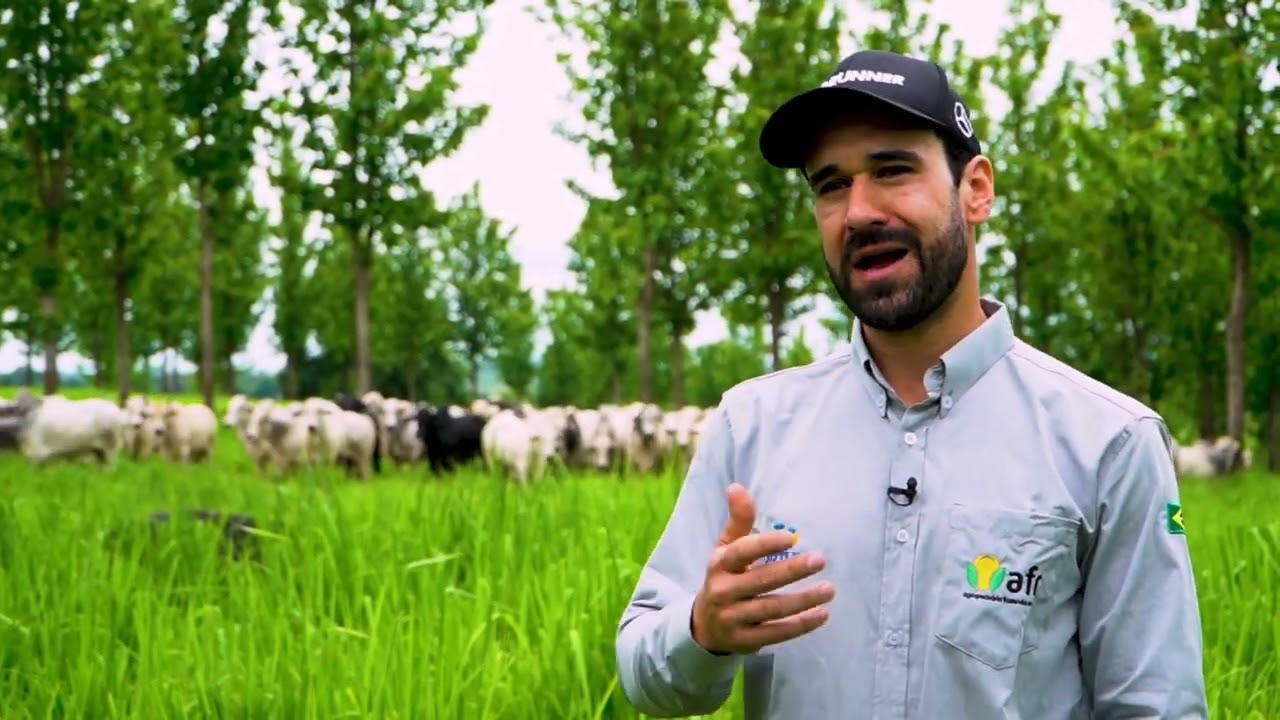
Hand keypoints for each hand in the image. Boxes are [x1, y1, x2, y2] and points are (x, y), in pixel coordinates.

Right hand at [690, 483, 835, 654]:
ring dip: (803, 600)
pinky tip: (821, 614)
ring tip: (829, 589)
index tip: (790, 538)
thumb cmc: (725, 576)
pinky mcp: (745, 641)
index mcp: (720, 564)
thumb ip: (738, 520)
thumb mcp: (727, 548)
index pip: (741, 552)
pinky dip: (800, 625)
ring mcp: (733, 618)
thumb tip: (736, 487)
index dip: (764, 545)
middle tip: (820, 560)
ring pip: (772, 609)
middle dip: (792, 570)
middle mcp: (723, 591)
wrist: (705, 625)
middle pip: (760, 581)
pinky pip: (776, 633)